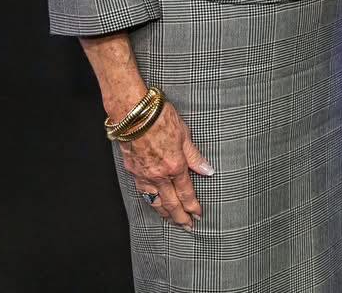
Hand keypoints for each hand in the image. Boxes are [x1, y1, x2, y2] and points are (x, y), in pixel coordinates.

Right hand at [119, 101, 213, 227]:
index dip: (193, 206)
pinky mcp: (132, 171)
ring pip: (154, 201)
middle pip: (170, 203)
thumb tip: (208, 171)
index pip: (186, 193)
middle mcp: (158, 175)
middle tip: (188, 227)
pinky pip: (142, 192)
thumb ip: (195, 156)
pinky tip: (153, 203)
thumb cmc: (161, 118)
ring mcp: (143, 175)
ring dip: (164, 213)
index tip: (199, 215)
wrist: (133, 113)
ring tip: (172, 220)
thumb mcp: (185, 134)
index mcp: (174, 166)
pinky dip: (149, 200)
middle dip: (180, 217)